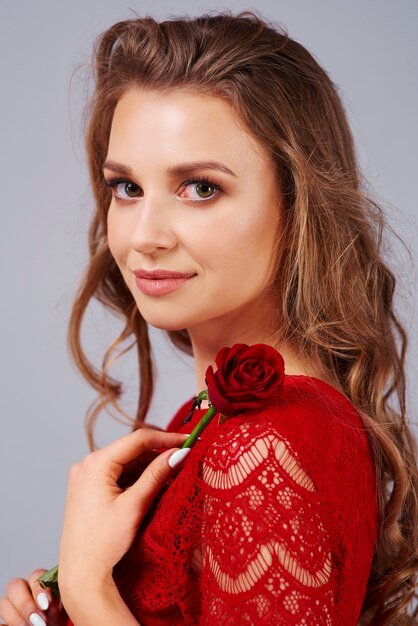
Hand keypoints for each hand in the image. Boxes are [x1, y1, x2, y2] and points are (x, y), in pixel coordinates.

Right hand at [0, 568, 67, 625]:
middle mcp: (23, 589)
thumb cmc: (57, 615)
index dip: (39, 590)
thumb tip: (52, 605)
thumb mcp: (62, 607)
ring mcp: (11, 605)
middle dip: (26, 604)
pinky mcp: (6, 620)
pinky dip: (5, 625)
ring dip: (16, 617)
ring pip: (4, 603)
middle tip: (38, 620)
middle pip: (15, 586)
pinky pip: (0, 622)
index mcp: (39, 581)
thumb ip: (59, 601)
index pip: (35, 576)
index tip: (47, 604)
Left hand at [58, 429, 188, 599]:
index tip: (189, 442)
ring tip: (174, 478)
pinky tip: (154, 488)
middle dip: (159, 455)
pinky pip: (117, 475)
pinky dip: (136, 479)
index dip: (167, 438)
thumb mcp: (134, 505)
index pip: (138, 439)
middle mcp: (87, 464)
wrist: (80, 574)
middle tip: (185, 461)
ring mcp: (85, 476)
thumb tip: (179, 453)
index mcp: (96, 463)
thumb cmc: (104, 543)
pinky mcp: (87, 489)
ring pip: (126, 463)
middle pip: (132, 450)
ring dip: (149, 468)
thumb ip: (157, 475)